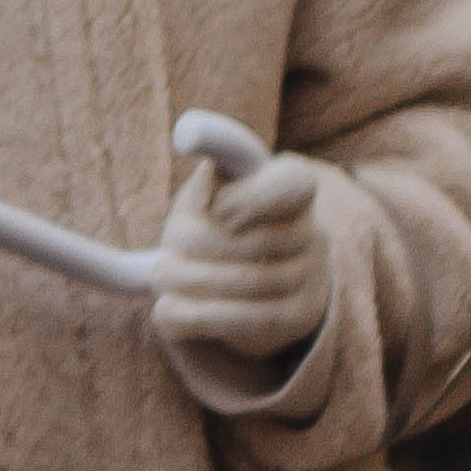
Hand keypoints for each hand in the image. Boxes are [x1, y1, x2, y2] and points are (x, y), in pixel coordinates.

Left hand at [149, 148, 332, 369]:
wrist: (256, 286)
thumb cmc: (219, 225)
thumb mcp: (210, 193)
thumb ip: (210, 179)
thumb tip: (199, 151)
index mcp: (289, 183)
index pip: (291, 184)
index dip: (256, 198)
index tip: (218, 209)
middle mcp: (310, 230)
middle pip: (249, 239)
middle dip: (196, 246)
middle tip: (165, 253)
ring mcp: (308, 276)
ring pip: (247, 282)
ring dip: (191, 282)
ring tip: (161, 277)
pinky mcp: (296, 317)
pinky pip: (245, 319)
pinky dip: (197, 316)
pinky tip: (167, 311)